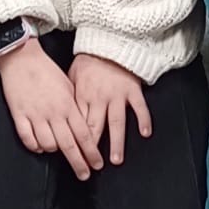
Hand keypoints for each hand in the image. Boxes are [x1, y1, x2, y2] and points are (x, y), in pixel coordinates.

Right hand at [0, 37, 101, 179]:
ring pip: (48, 144)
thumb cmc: (46, 69)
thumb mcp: (68, 85)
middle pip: (69, 145)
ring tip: (57, 151)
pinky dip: (34, 146)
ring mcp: (35, 114)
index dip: (92, 153)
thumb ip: (75, 106)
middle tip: (84, 175)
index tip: (97, 165)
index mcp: (67, 104)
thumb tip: (84, 126)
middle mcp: (53, 112)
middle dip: (79, 164)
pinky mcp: (19, 114)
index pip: (84, 135)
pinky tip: (39, 146)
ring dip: (54, 151)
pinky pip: (27, 139)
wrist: (21, 57)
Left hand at [69, 52, 152, 166]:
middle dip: (94, 148)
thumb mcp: (72, 76)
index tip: (78, 156)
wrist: (107, 42)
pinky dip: (143, 120)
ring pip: (117, 122)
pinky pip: (139, 107)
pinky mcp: (132, 90)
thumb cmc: (88, 60)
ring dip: (116, 142)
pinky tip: (144, 133)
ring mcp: (117, 94)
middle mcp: (99, 97)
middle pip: (96, 126)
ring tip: (116, 159)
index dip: (78, 141)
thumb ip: (70, 97)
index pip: (79, 123)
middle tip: (95, 165)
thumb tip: (64, 116)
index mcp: (82, 94)